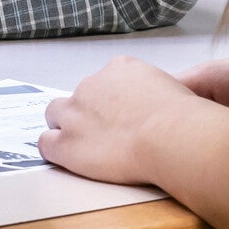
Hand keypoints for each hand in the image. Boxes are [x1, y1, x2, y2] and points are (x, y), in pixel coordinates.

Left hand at [38, 55, 192, 183]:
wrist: (172, 136)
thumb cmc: (182, 118)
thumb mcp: (171, 88)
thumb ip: (151, 91)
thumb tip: (154, 105)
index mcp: (119, 68)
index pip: (104, 82)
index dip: (110, 103)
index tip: (121, 118)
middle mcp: (92, 85)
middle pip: (78, 97)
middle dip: (86, 114)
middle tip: (105, 135)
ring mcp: (75, 113)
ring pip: (55, 115)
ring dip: (65, 128)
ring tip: (84, 147)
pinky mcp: (66, 143)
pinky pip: (46, 143)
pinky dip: (54, 150)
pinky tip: (68, 159)